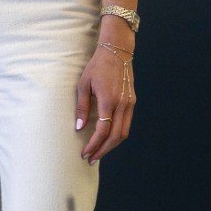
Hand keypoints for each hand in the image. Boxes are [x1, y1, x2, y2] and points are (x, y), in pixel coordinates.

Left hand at [74, 44, 134, 163]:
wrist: (116, 51)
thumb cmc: (96, 67)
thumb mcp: (83, 84)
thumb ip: (82, 107)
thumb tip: (79, 128)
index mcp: (109, 100)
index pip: (103, 130)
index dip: (94, 144)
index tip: (85, 153)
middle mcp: (122, 104)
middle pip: (115, 136)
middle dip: (103, 150)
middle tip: (91, 159)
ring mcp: (129, 103)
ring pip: (124, 132)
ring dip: (111, 145)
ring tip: (99, 152)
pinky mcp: (132, 102)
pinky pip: (126, 124)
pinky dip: (117, 135)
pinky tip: (107, 138)